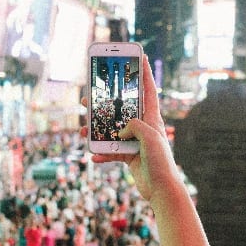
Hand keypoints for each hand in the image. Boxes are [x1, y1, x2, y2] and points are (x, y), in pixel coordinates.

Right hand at [81, 55, 176, 201]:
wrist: (161, 190)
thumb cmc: (161, 162)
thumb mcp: (149, 137)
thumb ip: (134, 125)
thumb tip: (120, 129)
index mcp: (152, 118)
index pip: (148, 90)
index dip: (145, 73)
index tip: (140, 56)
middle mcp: (143, 127)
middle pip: (122, 109)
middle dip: (105, 102)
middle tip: (90, 96)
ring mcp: (134, 141)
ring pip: (111, 130)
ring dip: (96, 129)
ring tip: (83, 129)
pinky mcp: (128, 156)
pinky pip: (110, 151)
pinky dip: (101, 153)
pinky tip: (92, 156)